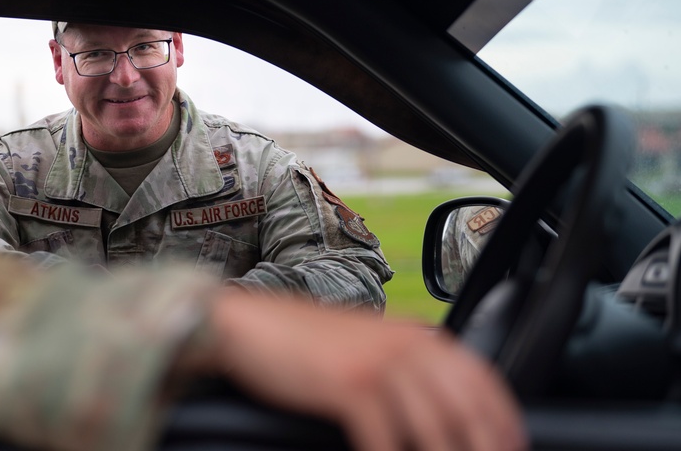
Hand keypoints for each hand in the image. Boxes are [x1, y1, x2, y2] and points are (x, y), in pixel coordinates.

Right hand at [204, 290, 525, 450]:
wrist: (250, 325)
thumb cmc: (305, 343)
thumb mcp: (366, 344)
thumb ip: (406, 366)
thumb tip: (442, 409)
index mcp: (416, 336)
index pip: (481, 380)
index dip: (504, 422)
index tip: (513, 449)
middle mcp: (405, 345)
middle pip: (466, 409)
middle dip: (483, 447)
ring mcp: (376, 364)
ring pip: (432, 428)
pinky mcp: (346, 385)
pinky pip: (384, 439)